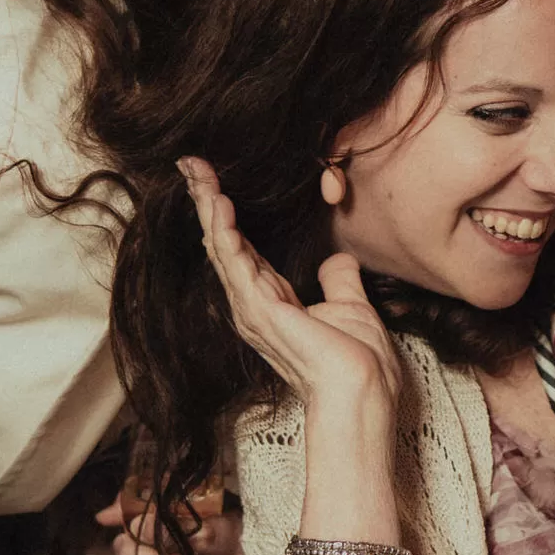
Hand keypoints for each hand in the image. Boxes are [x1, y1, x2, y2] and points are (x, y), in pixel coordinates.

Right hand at [180, 157, 401, 415]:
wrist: (362, 390)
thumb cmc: (358, 362)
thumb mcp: (350, 307)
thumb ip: (339, 282)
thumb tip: (338, 260)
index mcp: (272, 302)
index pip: (242, 249)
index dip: (228, 215)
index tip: (214, 181)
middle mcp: (253, 305)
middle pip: (223, 243)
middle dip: (207, 202)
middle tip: (192, 164)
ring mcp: (253, 309)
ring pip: (222, 248)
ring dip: (209, 208)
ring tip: (197, 172)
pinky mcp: (260, 310)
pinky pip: (235, 262)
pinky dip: (225, 230)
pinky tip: (217, 202)